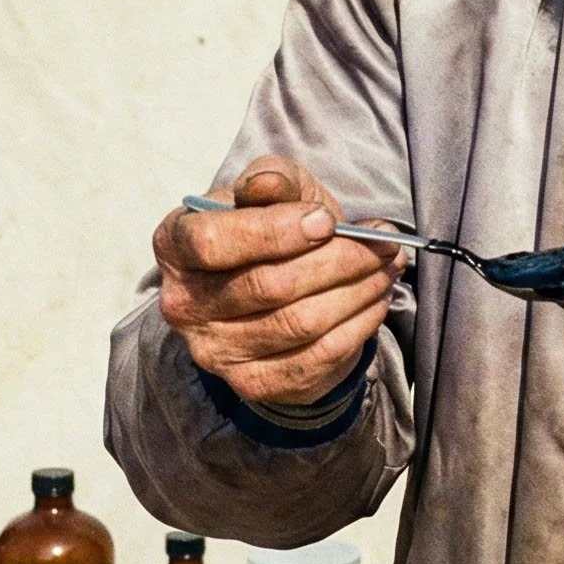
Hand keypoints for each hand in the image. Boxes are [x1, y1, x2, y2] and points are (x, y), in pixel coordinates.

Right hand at [154, 157, 406, 409]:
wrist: (279, 285)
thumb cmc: (274, 226)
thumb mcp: (275, 190)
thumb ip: (271, 180)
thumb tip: (267, 184)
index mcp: (175, 245)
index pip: (213, 242)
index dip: (274, 231)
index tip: (327, 221)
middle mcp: (184, 304)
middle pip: (268, 285)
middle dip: (339, 260)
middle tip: (384, 243)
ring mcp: (215, 351)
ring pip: (299, 322)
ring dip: (358, 291)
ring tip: (388, 266)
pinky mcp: (253, 383)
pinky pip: (317, 357)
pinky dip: (358, 325)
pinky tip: (377, 300)